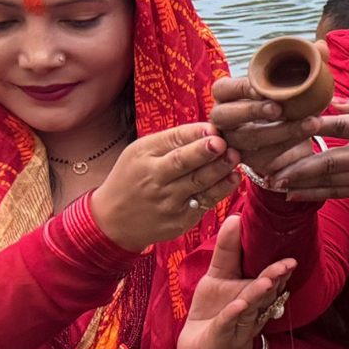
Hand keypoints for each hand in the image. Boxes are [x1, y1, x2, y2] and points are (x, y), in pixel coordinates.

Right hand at [90, 123, 237, 251]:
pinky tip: (233, 178)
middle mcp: (154, 177)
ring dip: (219, 169)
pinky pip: (204, 202)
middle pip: (183, 162)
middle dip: (205, 151)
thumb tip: (210, 128)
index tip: (214, 128)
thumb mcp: (142, 153)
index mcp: (144, 155)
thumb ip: (172, 141)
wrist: (113, 220)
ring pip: (197, 182)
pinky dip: (221, 190)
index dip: (195, 134)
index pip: (172, 140)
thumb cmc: (134, 178)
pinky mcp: (180, 219)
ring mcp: (168, 200)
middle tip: (224, 143)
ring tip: (235, 157)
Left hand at [176, 215, 297, 348]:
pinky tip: (239, 305)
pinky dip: (234, 314)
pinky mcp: (222, 333)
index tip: (281, 236)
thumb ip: (227, 249)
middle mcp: (250, 301)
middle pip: (266, 286)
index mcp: (251, 284)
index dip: (274, 256)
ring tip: (268, 281)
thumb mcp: (217, 275)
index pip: (265, 268)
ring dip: (259, 293)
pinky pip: (229, 322)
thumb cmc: (214, 310)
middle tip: (288, 262)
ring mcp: (238, 318)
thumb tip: (236, 218)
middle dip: (276, 275)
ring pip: (252, 303)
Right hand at [210, 67, 323, 187]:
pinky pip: (267, 156)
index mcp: (228, 95)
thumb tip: (322, 45)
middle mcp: (225, 119)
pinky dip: (290, 146)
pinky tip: (309, 137)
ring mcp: (235, 143)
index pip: (223, 89)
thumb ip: (308, 63)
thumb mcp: (297, 82)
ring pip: (250, 139)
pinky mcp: (252, 162)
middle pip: (225, 116)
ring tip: (312, 122)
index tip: (260, 88)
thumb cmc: (289, 100)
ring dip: (282, 131)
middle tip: (278, 108)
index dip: (239, 88)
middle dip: (252, 111)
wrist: (297, 135)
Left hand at [271, 98, 348, 210]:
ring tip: (273, 182)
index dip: (320, 124)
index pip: (345, 126)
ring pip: (330, 180)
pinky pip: (338, 192)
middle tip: (271, 165)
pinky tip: (294, 195)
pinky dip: (315, 194)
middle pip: (331, 159)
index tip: (296, 122)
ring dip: (300, 182)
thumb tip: (335, 102)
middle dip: (299, 164)